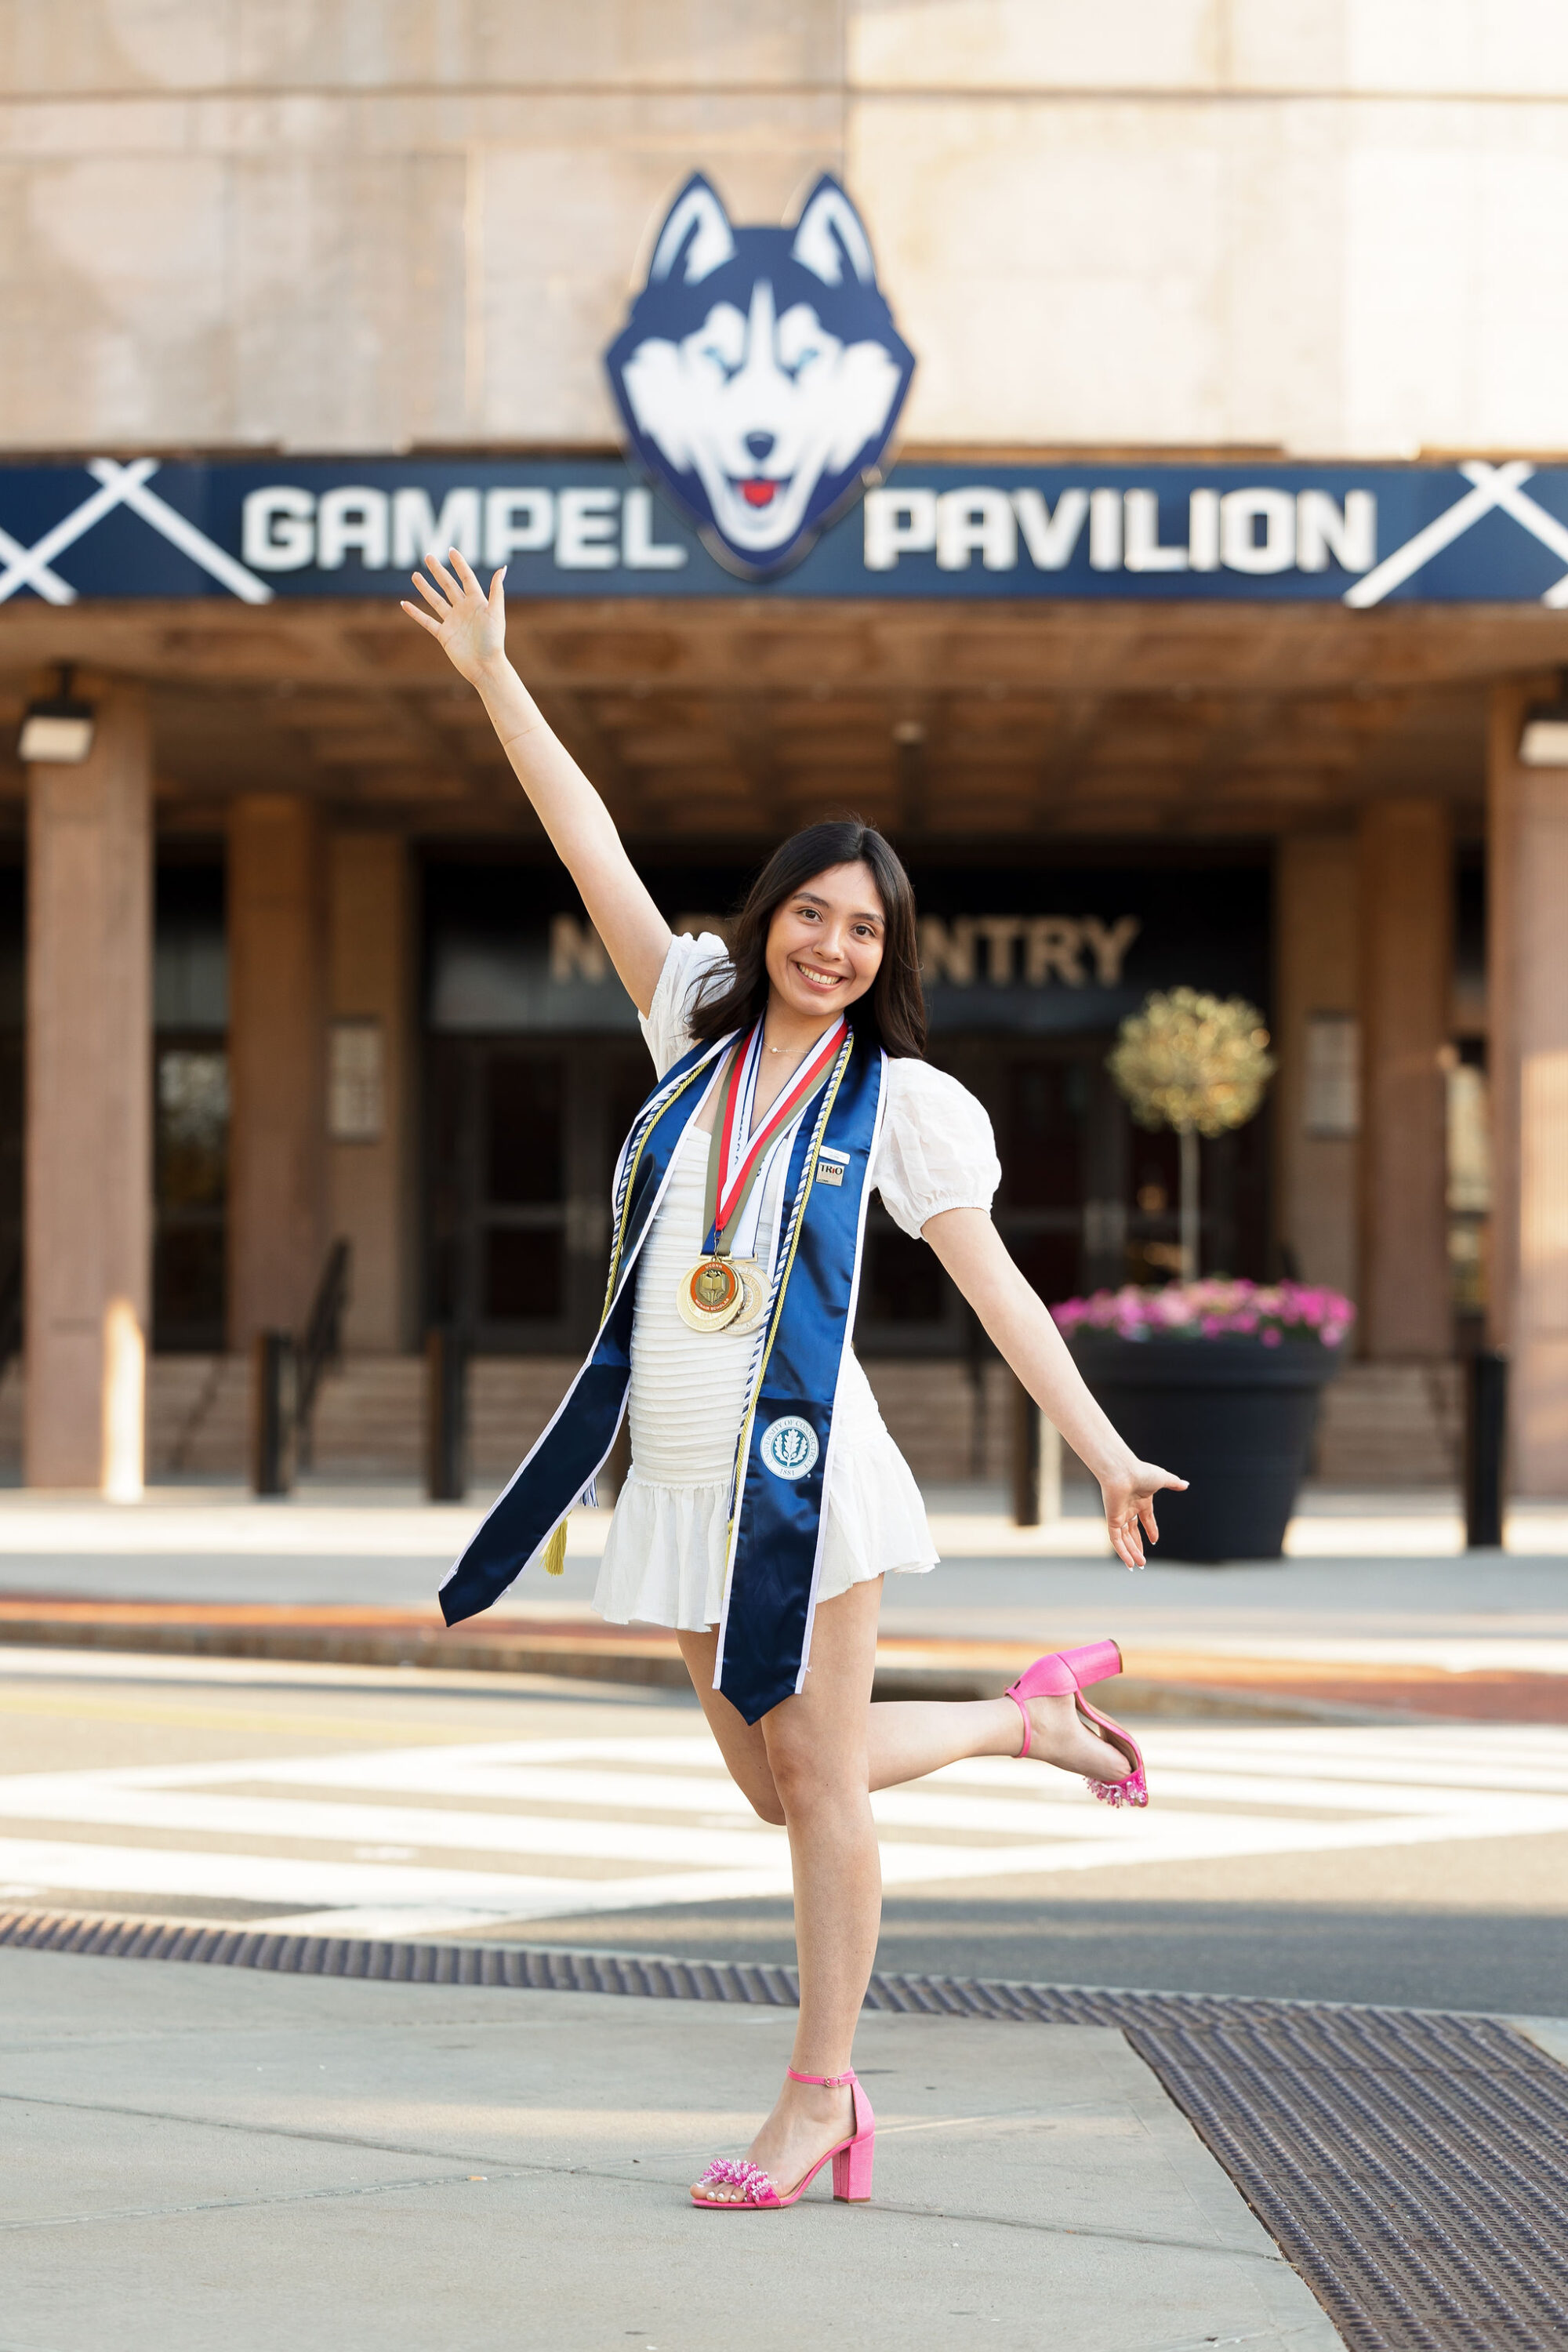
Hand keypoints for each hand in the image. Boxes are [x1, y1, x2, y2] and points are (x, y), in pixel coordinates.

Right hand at [400, 548, 506, 684]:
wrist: (485, 666)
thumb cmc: (493, 641)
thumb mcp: (496, 613)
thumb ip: (496, 591)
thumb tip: (502, 568)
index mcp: (477, 602)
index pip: (466, 578)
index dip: (459, 564)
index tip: (451, 550)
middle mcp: (464, 610)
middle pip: (448, 585)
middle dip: (438, 571)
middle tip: (428, 556)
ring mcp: (452, 622)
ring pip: (436, 600)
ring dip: (425, 588)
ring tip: (415, 574)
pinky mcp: (444, 635)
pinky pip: (427, 621)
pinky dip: (415, 613)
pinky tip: (405, 604)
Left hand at [1099, 1458, 1186, 1569]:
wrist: (1122, 1471)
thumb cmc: (1141, 1472)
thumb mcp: (1163, 1478)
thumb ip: (1174, 1483)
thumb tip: (1186, 1484)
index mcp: (1141, 1500)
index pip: (1146, 1518)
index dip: (1151, 1529)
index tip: (1155, 1540)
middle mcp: (1129, 1508)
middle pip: (1133, 1532)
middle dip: (1138, 1546)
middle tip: (1143, 1561)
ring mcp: (1120, 1515)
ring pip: (1126, 1539)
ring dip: (1133, 1552)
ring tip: (1140, 1565)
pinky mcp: (1112, 1520)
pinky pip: (1116, 1540)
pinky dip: (1122, 1551)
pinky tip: (1129, 1562)